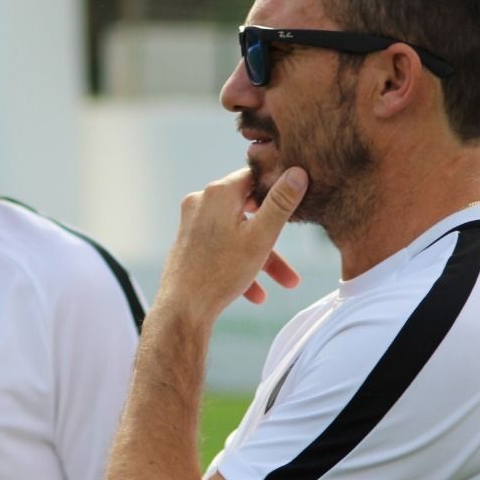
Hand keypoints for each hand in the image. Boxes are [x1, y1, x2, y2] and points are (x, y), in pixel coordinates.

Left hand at [154, 167, 305, 320]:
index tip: (296, 199)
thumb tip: (297, 172)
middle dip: (275, 234)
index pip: (254, 176)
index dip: (277, 185)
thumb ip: (281, 203)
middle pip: (249, 210)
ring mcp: (193, 222)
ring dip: (263, 256)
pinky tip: (256, 294)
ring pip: (238, 234)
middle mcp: (201, 202)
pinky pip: (222, 247)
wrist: (182, 308)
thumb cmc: (221, 272)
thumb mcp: (261, 236)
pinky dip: (241, 265)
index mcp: (218, 193)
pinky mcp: (189, 242)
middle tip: (297, 243)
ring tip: (288, 282)